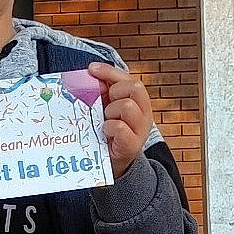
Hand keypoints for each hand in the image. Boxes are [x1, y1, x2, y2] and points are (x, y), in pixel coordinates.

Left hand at [95, 62, 153, 176]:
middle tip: (104, 105)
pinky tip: (105, 132)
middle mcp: (144, 113)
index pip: (128, 78)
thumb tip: (90, 74)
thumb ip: (102, 91)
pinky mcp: (132, 145)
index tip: (91, 69)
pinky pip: (119, 127)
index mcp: (138, 101)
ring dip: (110, 111)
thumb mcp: (105, 108)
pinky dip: (108, 127)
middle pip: (135, 86)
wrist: (112, 163)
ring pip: (128, 106)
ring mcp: (140, 129)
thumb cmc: (107, 132)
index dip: (110, 71)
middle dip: (115, 91)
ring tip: (105, 122)